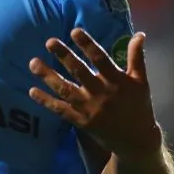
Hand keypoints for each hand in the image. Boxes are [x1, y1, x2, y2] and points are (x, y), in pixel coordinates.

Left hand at [28, 29, 161, 160]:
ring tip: (33, 63)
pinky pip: (60, 110)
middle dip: (64, 56)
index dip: (88, 45)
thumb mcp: (141, 81)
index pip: (100, 59)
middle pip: (79, 72)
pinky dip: (46, 101)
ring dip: (48, 76)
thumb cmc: (139, 106)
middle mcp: (101, 94)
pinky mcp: (81, 122)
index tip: (74, 31)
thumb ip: (137, 57)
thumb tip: (139, 34)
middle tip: (49, 42)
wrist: (137, 141)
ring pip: (65, 90)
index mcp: (117, 81)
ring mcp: (89, 109)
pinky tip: (32, 91)